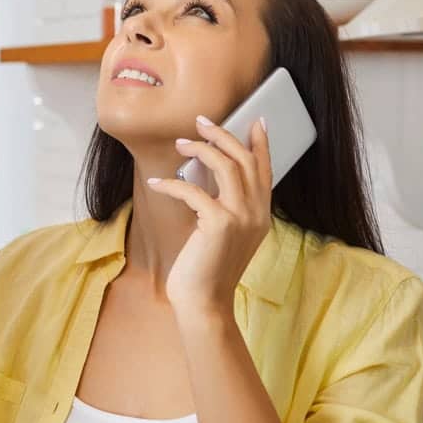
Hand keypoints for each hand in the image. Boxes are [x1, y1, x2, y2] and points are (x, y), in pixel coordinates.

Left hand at [148, 114, 272, 314]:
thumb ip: (226, 205)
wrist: (204, 302)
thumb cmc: (208, 266)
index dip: (261, 143)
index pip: (265, 170)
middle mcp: (257, 213)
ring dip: (201, 149)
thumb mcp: (224, 232)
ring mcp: (240, 218)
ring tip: (181, 143)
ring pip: (226, 166)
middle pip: (245, 160)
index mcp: (261, 214)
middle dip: (224, 135)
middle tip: (202, 121)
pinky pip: (194, 190)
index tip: (255, 120)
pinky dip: (172, 183)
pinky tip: (157, 183)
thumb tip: (208, 170)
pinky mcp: (218, 224)